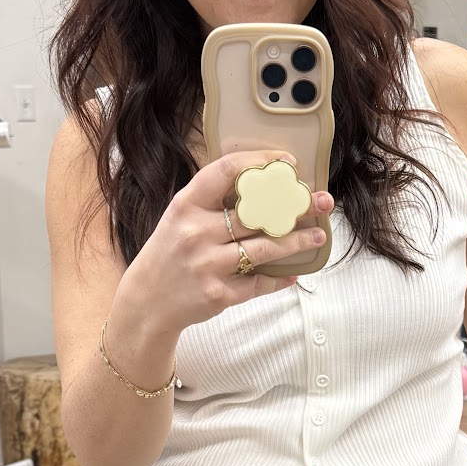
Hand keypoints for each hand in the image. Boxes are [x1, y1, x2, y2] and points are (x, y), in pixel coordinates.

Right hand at [118, 150, 333, 334]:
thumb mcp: (180, 218)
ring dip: (297, 242)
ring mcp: (207, 264)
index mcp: (186, 205)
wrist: (146, 302)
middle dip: (295, 205)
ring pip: (265, 249)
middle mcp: (196, 232)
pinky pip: (258, 284)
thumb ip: (212, 201)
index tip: (288, 163)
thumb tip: (264, 187)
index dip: (262, 163)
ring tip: (318, 236)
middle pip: (257, 212)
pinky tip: (293, 273)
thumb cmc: (169, 254)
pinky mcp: (218, 294)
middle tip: (320, 201)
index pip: (227, 171)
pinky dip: (279, 279)